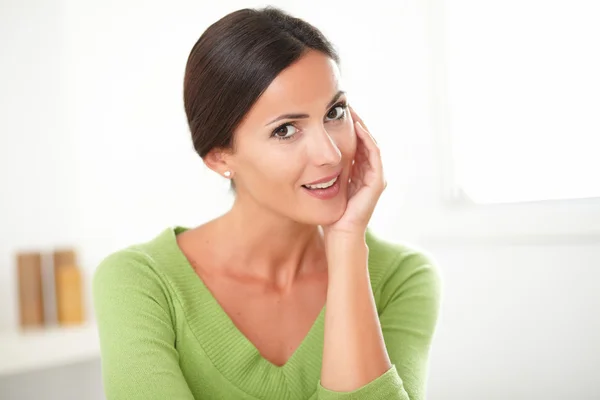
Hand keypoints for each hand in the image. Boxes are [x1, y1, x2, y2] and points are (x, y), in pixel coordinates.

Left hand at [323, 107, 386, 237]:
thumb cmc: (327, 215)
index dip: (345, 125)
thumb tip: (300, 154)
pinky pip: (374, 154)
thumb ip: (317, 172)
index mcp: (356, 173)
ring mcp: (374, 177)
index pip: (354, 142)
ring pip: (370, 143)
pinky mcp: (377, 182)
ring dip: (361, 125)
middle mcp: (368, 173)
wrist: (339, 237)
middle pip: (363, 139)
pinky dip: (367, 139)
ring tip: (350, 109)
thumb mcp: (320, 186)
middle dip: (354, 121)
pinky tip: (357, 126)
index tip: (333, 109)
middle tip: (344, 102)